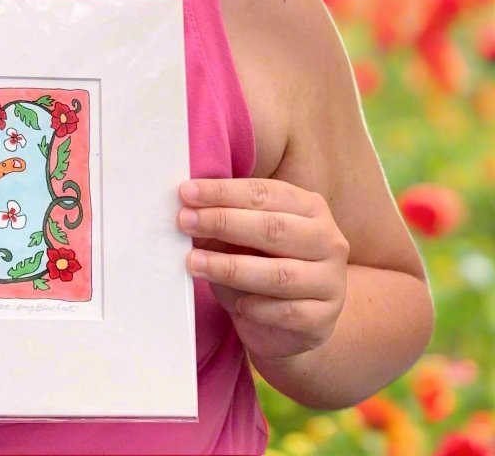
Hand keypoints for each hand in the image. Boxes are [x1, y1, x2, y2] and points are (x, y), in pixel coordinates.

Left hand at [177, 178, 348, 359]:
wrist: (293, 323)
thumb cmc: (262, 264)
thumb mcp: (244, 237)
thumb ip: (224, 221)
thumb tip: (188, 210)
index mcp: (309, 207)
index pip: (263, 193)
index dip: (222, 192)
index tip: (186, 193)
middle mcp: (327, 240)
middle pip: (273, 228)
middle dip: (223, 222)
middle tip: (185, 222)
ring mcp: (331, 281)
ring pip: (279, 274)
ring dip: (230, 268)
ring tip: (194, 263)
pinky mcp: (324, 320)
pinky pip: (286, 313)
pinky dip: (256, 307)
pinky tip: (236, 305)